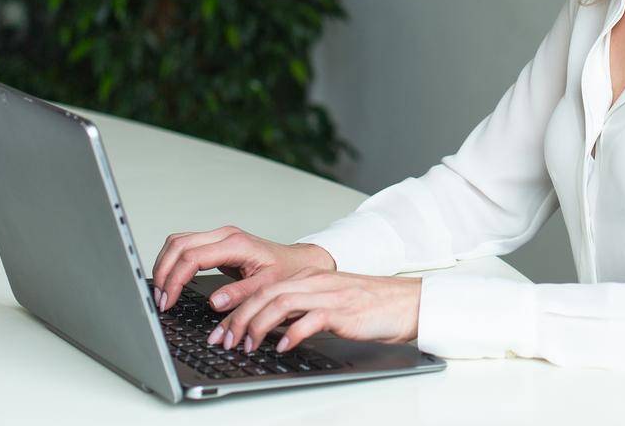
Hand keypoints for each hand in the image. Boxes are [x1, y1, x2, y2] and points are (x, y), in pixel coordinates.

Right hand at [150, 224, 335, 313]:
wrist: (297, 262)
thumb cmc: (285, 272)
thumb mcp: (267, 287)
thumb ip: (240, 295)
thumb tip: (215, 302)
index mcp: (235, 244)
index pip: (192, 257)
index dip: (175, 280)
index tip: (168, 301)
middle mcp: (224, 235)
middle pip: (178, 245)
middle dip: (163, 272)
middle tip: (160, 299)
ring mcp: (219, 236)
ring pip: (177, 242)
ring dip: (164, 265)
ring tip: (162, 292)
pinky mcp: (216, 243)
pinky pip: (185, 246)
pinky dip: (172, 261)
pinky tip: (171, 280)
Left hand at [203, 268, 422, 354]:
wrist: (404, 302)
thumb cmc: (367, 307)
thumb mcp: (325, 304)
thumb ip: (298, 311)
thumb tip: (268, 329)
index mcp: (306, 278)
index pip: (261, 290)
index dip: (236, 311)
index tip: (220, 332)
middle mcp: (313, 282)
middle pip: (264, 295)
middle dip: (237, 320)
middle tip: (224, 342)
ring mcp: (327, 294)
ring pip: (280, 303)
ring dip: (258, 327)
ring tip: (248, 346)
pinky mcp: (341, 310)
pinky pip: (310, 320)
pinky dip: (292, 333)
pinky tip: (283, 346)